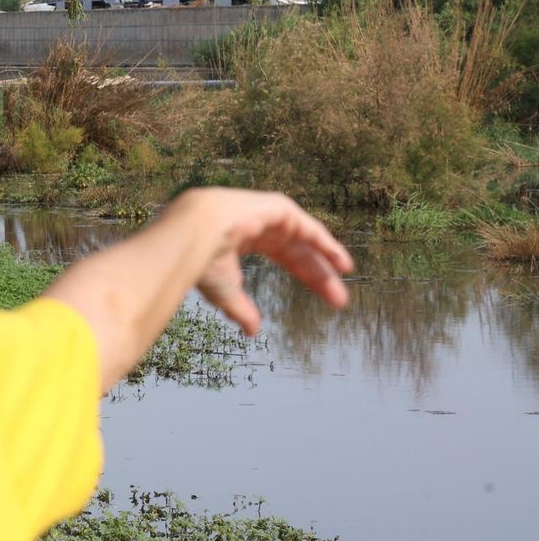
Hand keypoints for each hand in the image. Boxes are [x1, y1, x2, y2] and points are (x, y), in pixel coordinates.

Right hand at [183, 189, 352, 335]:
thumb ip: (241, 309)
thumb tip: (252, 332)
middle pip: (299, 253)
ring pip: (306, 240)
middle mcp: (260, 225)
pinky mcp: (278, 208)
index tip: (322, 297)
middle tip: (338, 300)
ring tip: (346, 276)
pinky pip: (310, 229)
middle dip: (318, 276)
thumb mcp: (225, 291)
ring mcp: (270, 214)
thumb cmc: (201, 260)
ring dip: (326, 260)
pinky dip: (327, 245)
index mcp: (245, 240)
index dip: (305, 277)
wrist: (193, 235)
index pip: (283, 258)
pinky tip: (342, 263)